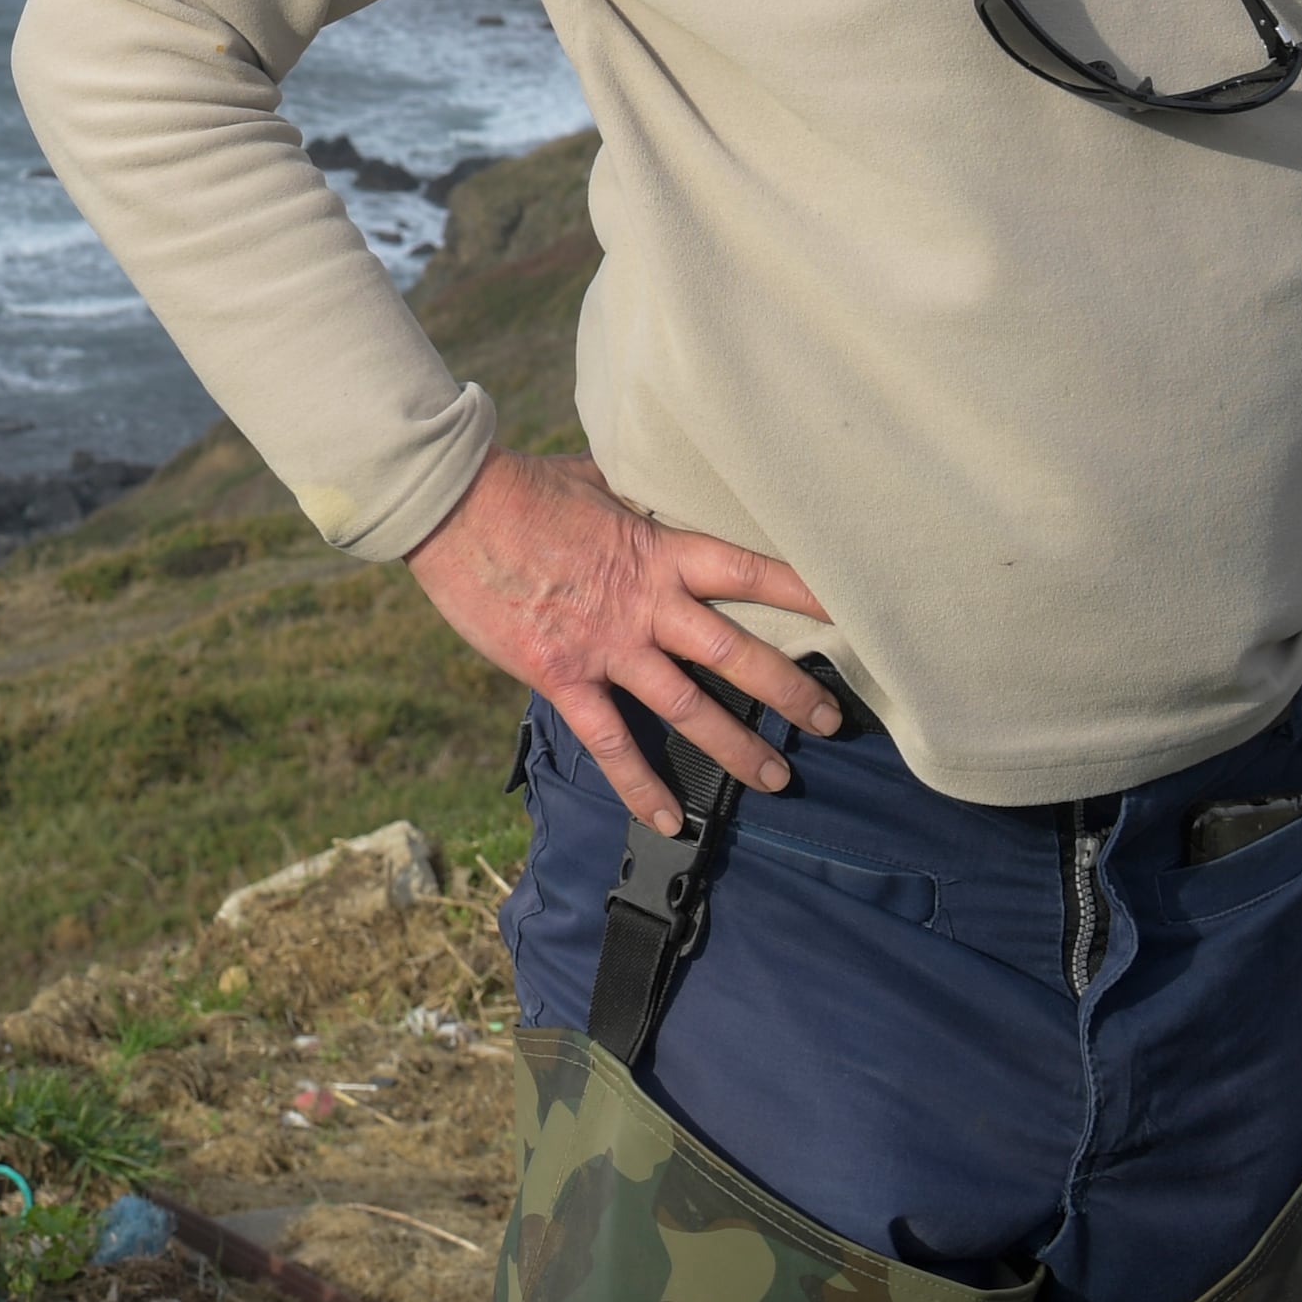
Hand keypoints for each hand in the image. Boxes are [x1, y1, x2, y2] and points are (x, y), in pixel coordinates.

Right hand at [403, 448, 837, 830]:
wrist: (452, 507)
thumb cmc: (520, 486)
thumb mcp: (594, 481)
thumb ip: (636, 501)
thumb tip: (659, 484)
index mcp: (657, 552)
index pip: (748, 569)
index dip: (803, 590)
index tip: (850, 607)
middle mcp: (644, 603)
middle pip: (734, 652)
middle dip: (789, 689)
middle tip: (831, 721)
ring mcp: (606, 644)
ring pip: (687, 705)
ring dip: (737, 747)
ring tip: (777, 778)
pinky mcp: (562, 675)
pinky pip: (610, 742)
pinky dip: (641, 784)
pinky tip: (668, 819)